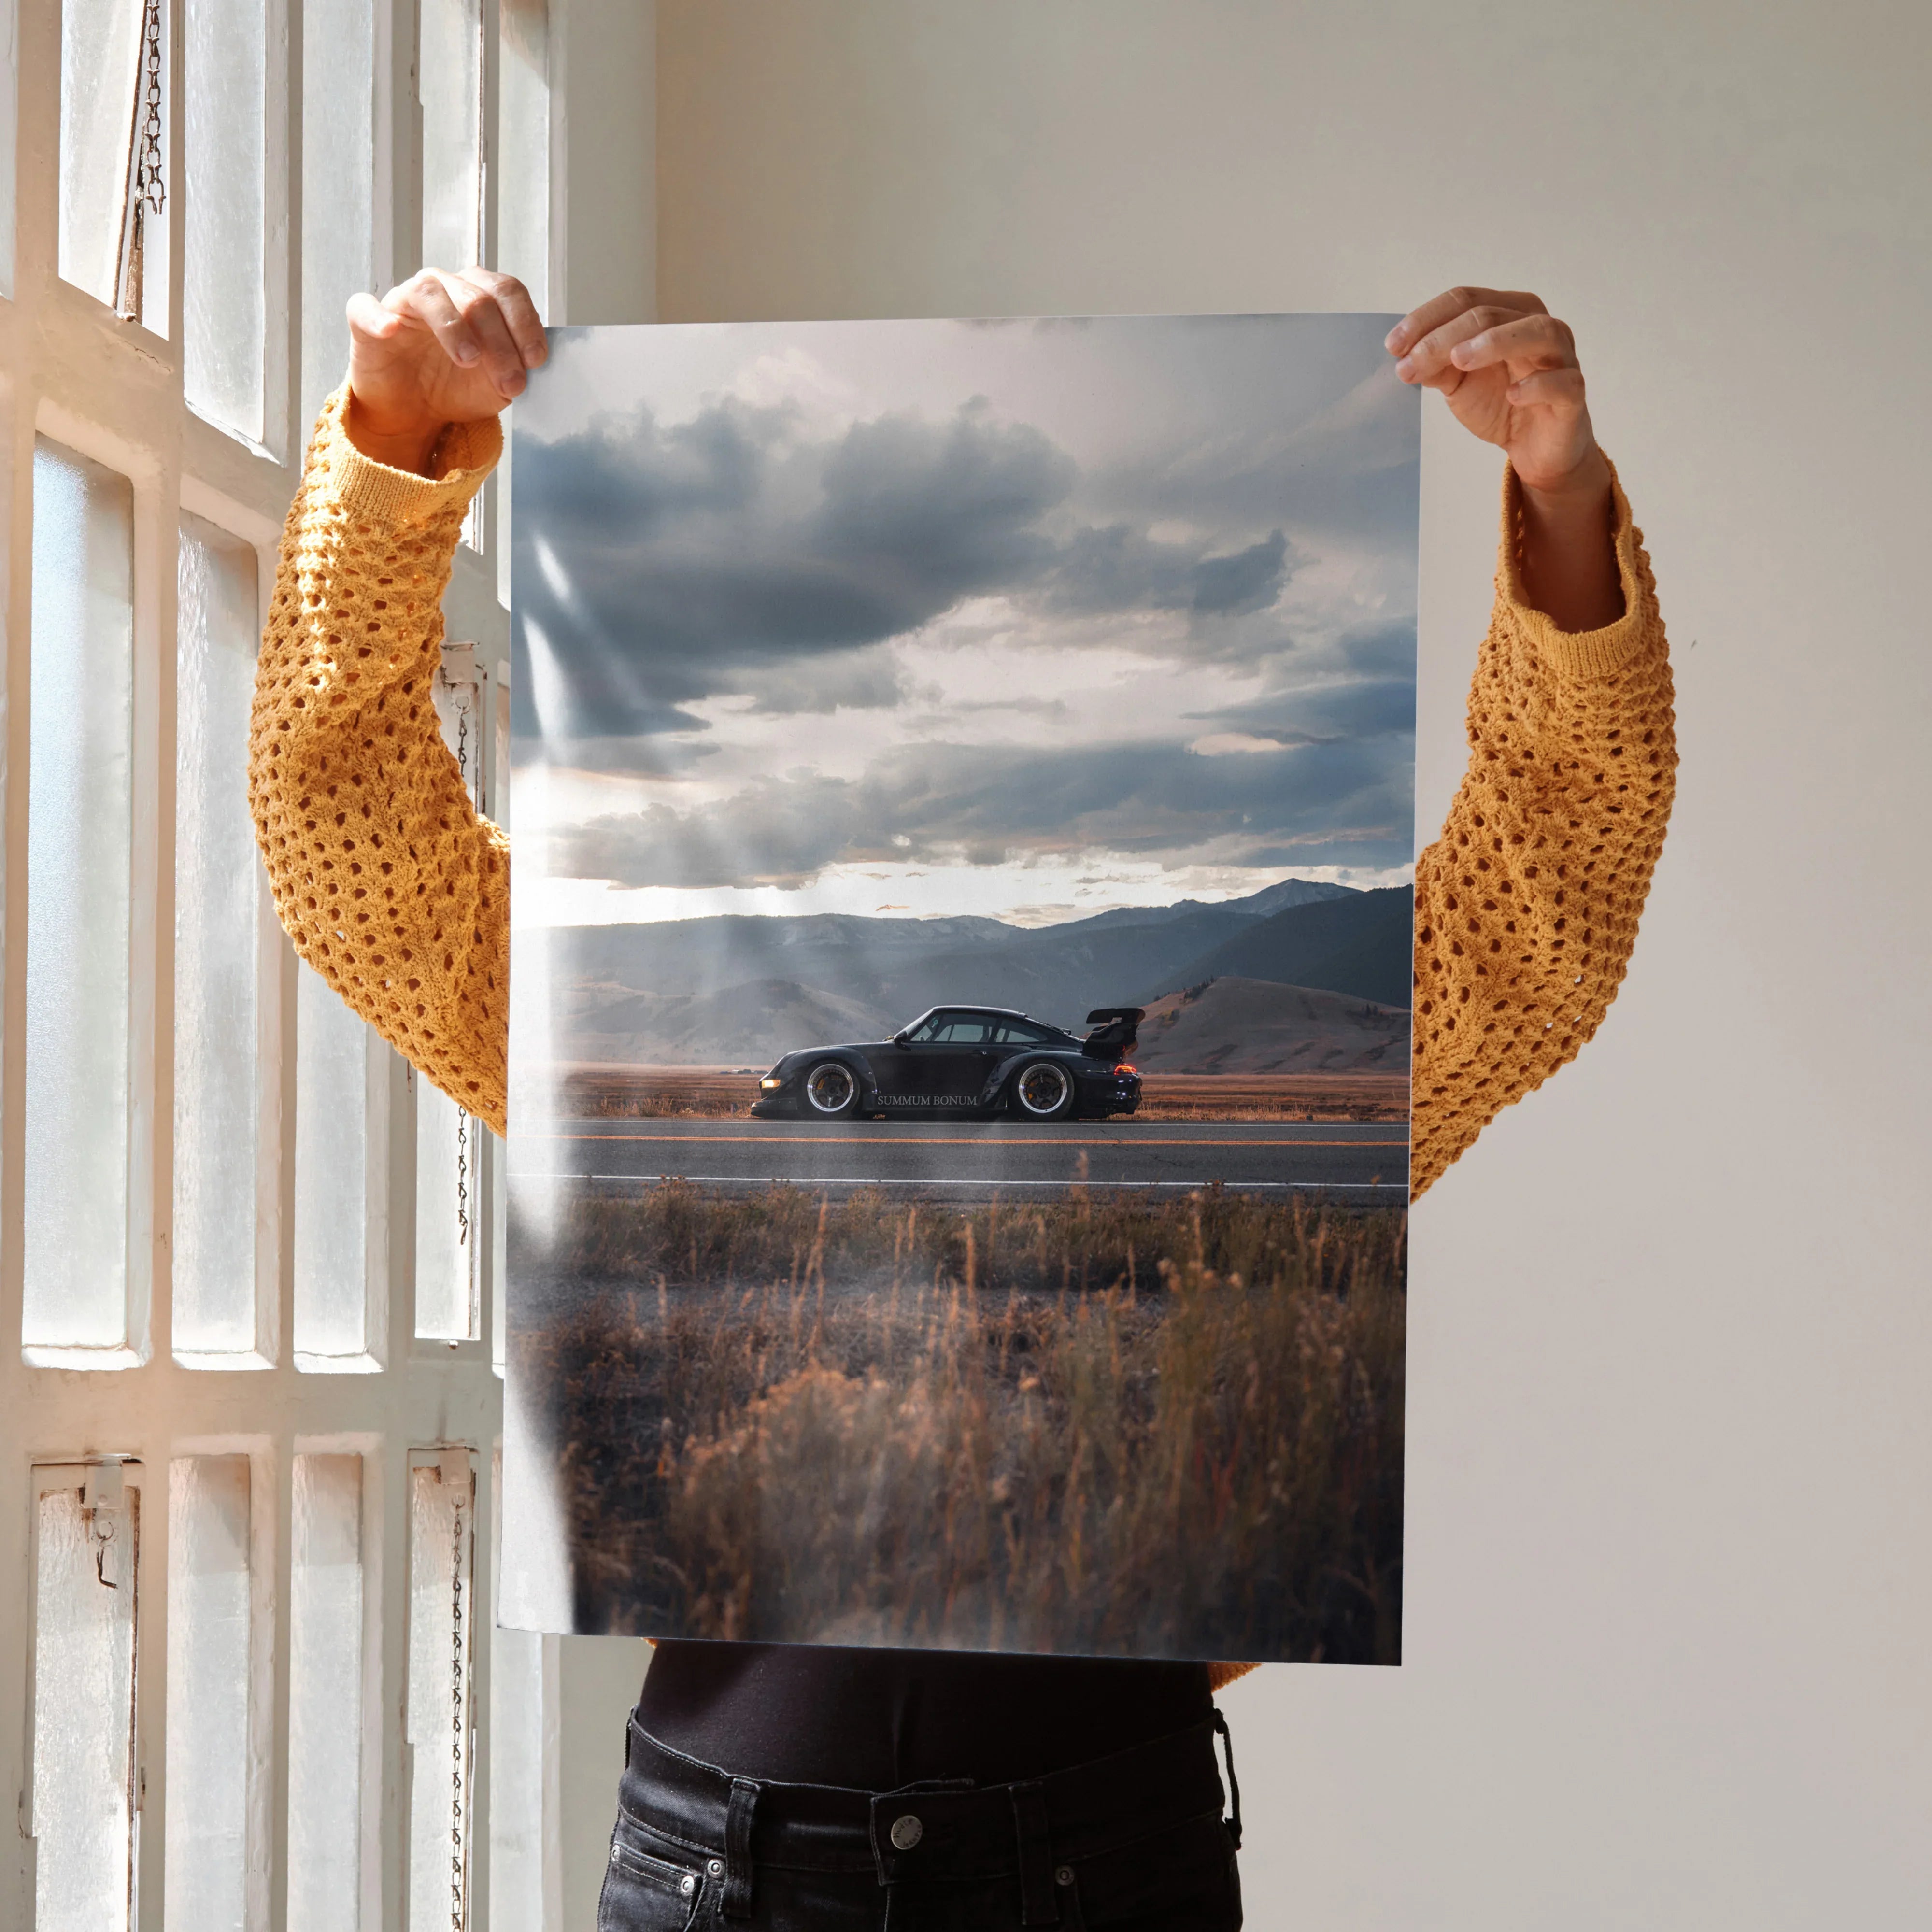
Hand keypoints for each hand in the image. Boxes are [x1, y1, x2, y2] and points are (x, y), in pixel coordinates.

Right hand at [344, 267, 546, 473]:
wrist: (414, 412)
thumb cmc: (456, 387)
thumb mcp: (497, 384)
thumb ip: (516, 368)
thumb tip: (531, 364)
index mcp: (479, 295)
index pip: (507, 292)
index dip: (525, 323)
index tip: (535, 360)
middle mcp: (444, 288)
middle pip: (477, 297)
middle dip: (499, 342)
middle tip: (509, 381)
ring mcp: (404, 300)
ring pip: (430, 293)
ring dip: (454, 327)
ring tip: (469, 360)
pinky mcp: (366, 320)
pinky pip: (366, 308)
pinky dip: (378, 317)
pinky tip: (391, 330)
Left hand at [1389, 287, 1621, 628]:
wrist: (1534, 447)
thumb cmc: (1500, 403)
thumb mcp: (1458, 382)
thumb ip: (1436, 365)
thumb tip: (1405, 356)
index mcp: (1509, 313)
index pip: (1466, 300)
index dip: (1426, 319)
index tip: (1393, 346)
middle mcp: (1538, 326)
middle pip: (1490, 314)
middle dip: (1444, 337)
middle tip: (1411, 363)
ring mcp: (1561, 357)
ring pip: (1535, 332)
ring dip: (1494, 342)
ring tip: (1459, 360)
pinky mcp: (1573, 393)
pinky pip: (1563, 382)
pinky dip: (1537, 385)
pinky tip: (1512, 394)